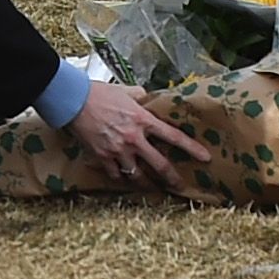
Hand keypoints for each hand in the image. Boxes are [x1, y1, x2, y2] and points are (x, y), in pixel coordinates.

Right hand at [65, 79, 213, 189]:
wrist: (73, 100)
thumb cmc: (98, 93)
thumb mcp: (125, 90)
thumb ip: (139, 95)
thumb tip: (146, 97)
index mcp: (142, 120)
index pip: (173, 136)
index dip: (191, 148)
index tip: (204, 158)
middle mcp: (134, 138)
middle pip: (159, 164)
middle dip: (172, 177)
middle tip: (179, 185)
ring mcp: (118, 150)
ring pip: (138, 175)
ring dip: (147, 183)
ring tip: (153, 188)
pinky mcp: (102, 157)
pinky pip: (116, 175)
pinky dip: (121, 178)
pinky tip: (125, 180)